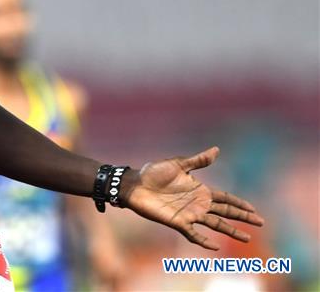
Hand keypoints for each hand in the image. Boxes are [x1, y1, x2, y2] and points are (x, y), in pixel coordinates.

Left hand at [124, 146, 263, 250]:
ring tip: (247, 238)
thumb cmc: (154, 173)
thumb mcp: (178, 164)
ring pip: (215, 224)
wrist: (135, 184)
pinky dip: (204, 241)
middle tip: (261, 222)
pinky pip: (193, 234)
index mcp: (200, 190)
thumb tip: (217, 150)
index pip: (225, 198)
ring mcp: (189, 214)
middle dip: (243, 217)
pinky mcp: (178, 222)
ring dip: (231, 231)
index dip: (239, 203)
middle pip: (225, 212)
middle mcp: (198, 204)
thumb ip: (198, 161)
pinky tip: (215, 246)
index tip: (254, 209)